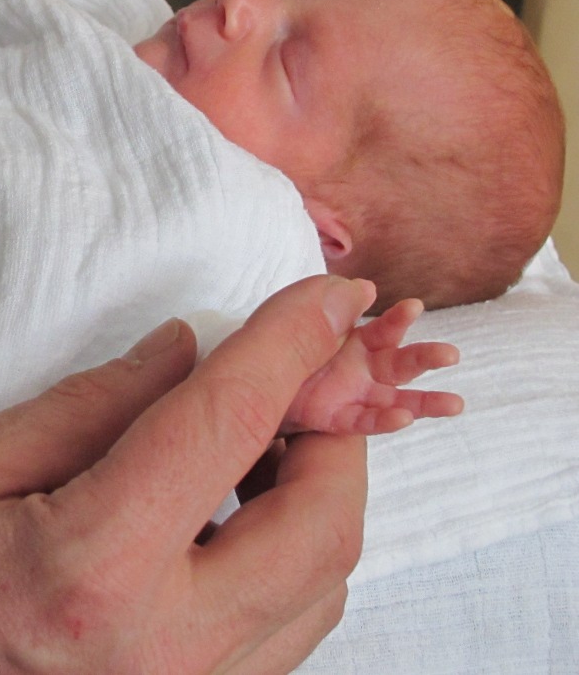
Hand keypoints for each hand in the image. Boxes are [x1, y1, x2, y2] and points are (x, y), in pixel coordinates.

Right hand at [0, 275, 370, 674]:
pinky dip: (290, 558)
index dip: (290, 346)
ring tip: (260, 437)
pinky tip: (233, 513)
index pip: (224, 428)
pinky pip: (287, 634)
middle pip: (321, 524)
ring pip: (322, 588)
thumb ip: (89, 408)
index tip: (328, 296)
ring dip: (319, 495)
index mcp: (93, 565)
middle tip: (302, 370)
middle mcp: (163, 647)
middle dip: (336, 429)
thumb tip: (187, 352)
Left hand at [281, 296, 463, 434]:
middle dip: (427, 358)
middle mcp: (362, 367)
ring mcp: (352, 394)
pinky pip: (365, 421)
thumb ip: (331, 300)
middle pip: (403, 364)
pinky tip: (404, 418)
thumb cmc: (279, 338)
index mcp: (357, 339)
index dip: (399, 318)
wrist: (254, 375)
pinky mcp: (335, 417)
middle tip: (451, 354)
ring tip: (455, 403)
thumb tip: (367, 288)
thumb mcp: (300, 309)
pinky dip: (385, 420)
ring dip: (426, 402)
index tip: (413, 306)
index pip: (386, 328)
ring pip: (397, 400)